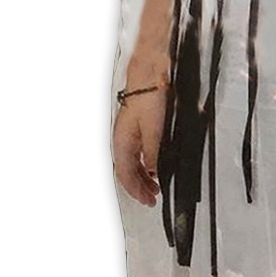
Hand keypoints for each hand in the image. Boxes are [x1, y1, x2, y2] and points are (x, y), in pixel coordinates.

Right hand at [112, 89, 166, 205]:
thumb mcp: (154, 131)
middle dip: (139, 187)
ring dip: (142, 177)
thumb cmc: (147, 98)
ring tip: (154, 186)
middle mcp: (121, 140)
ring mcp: (127, 134)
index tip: (146, 200)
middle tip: (151, 199)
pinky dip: (144, 164)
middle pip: (127, 172)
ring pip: (132, 163)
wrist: (148, 76)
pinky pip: (137, 153)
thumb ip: (152, 154)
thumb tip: (153, 172)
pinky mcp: (135, 127)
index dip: (136, 191)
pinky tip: (152, 166)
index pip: (125, 175)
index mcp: (121, 143)